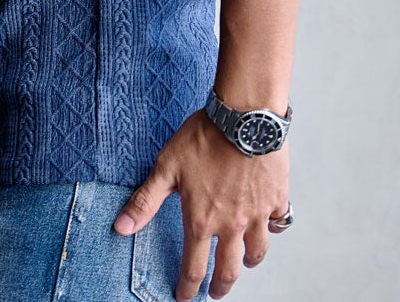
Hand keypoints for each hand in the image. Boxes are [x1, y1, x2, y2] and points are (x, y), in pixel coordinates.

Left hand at [113, 109, 289, 300]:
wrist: (244, 116)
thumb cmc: (204, 137)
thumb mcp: (166, 166)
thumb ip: (145, 201)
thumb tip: (121, 228)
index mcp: (202, 220)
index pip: (193, 267)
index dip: (188, 287)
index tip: (185, 297)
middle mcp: (231, 224)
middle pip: (229, 269)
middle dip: (221, 287)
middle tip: (216, 293)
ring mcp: (257, 213)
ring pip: (257, 251)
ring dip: (248, 262)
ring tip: (243, 263)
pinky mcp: (277, 198)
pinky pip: (278, 222)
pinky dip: (273, 228)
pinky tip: (269, 225)